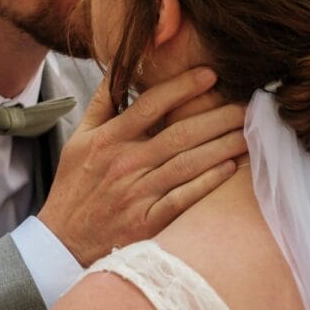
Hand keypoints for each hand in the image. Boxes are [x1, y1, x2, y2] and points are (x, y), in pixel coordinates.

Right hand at [38, 67, 245, 266]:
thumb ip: (101, 104)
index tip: (209, 74)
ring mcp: (137, 194)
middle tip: (245, 104)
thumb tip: (119, 68)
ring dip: (221, 146)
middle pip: (178, 134)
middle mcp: (124, 164)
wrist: (63, 241)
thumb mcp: (78, 139)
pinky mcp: (148, 222)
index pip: (149, 105)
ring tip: (246, 132)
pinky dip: (208, 182)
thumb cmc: (74, 186)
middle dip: (216, 116)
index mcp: (108, 139)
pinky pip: (184, 198)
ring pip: (187, 164)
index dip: (181, 87)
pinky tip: (230, 167)